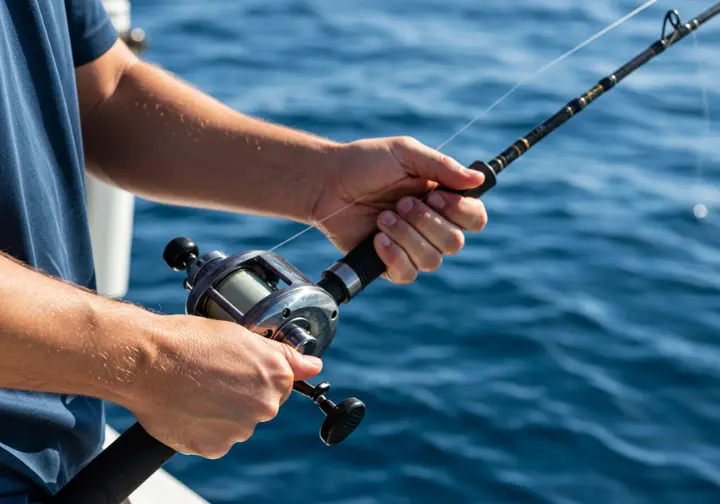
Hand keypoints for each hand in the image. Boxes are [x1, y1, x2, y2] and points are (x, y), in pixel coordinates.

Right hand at [120, 314, 321, 458]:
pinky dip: (204, 427)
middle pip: (260, 405)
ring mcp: (239, 430)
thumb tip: (314, 366)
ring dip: (222, 411)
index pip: (281, 383)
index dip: (256, 373)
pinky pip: (216, 440)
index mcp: (276, 378)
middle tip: (212, 376)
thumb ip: (285, 355)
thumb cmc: (190, 342)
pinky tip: (189, 407)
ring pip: (237, 423)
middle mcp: (264, 408)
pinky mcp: (214, 447)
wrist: (148, 361)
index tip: (236, 367)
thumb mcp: (243, 336)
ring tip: (196, 389)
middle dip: (240, 394)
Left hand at [315, 137, 488, 283]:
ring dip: (406, 236)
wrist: (327, 183)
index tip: (437, 197)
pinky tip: (377, 239)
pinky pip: (407, 274)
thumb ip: (442, 166)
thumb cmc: (365, 163)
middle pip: (455, 243)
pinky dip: (394, 256)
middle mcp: (431, 226)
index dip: (462, 213)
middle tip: (400, 202)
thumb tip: (478, 179)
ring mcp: (411, 247)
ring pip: (432, 260)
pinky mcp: (389, 264)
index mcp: (442, 199)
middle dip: (426, 222)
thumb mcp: (405, 153)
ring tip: (383, 217)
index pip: (475, 218)